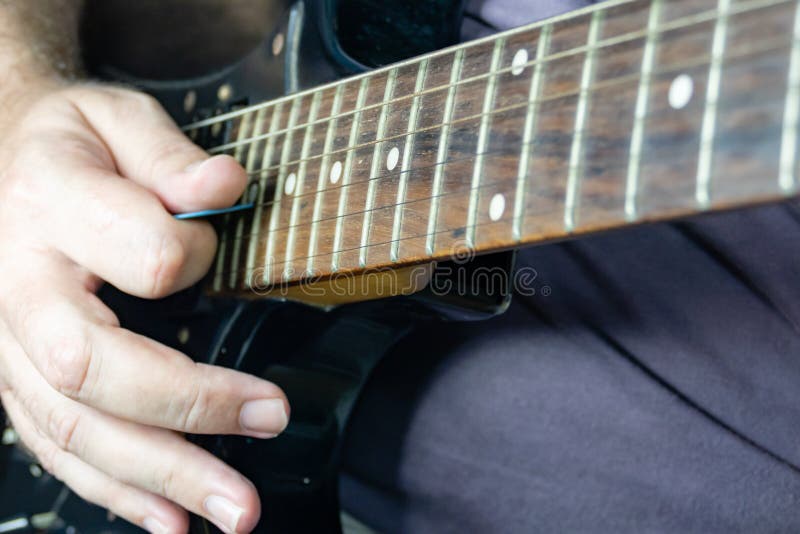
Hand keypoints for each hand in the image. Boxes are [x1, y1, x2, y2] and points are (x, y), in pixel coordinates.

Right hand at [0, 83, 289, 532]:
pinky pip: (56, 445)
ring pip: (76, 426)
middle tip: (270, 422)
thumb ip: (170, 157)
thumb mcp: (117, 118)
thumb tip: (226, 190)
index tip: (220, 245)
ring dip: (161, 475)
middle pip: (96, 367)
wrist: (3, 162)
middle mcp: (19, 284)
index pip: (146, 254)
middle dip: (191, 407)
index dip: (200, 256)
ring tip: (232, 509)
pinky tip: (168, 519)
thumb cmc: (69, 142)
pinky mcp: (16, 378)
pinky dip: (115, 491)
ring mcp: (8, 342)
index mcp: (50, 205)